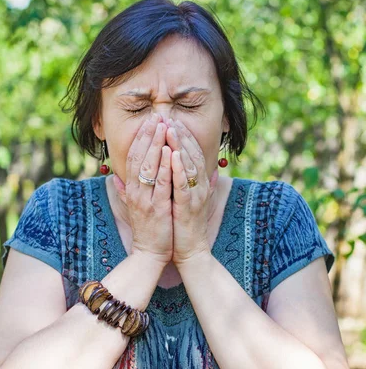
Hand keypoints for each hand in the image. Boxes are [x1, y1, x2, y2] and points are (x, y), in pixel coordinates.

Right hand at [113, 113, 173, 266]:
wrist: (148, 254)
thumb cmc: (146, 230)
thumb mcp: (133, 206)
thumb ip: (126, 190)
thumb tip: (116, 176)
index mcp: (132, 189)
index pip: (134, 157)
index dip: (141, 137)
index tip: (149, 121)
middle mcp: (136, 191)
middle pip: (140, 157)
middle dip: (149, 135)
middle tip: (157, 115)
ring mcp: (146, 199)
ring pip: (150, 167)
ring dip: (156, 144)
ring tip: (164, 126)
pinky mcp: (158, 208)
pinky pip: (162, 184)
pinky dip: (165, 167)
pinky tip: (170, 152)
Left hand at [165, 119, 218, 266]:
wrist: (191, 252)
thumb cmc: (185, 226)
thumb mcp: (185, 199)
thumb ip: (185, 183)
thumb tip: (185, 168)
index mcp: (197, 183)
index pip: (190, 153)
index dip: (182, 135)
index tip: (170, 119)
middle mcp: (199, 186)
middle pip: (191, 154)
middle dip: (179, 134)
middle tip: (168, 116)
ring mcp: (195, 195)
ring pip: (188, 165)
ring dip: (180, 145)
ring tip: (170, 128)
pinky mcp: (188, 206)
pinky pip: (184, 184)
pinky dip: (179, 168)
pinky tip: (173, 154)